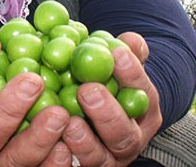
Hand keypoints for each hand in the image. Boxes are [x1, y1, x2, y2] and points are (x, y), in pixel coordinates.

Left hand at [62, 32, 161, 165]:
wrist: (90, 112)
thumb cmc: (103, 79)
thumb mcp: (116, 64)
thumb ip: (126, 51)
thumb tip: (131, 40)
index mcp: (143, 110)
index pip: (144, 93)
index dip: (132, 74)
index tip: (116, 53)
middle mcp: (129, 139)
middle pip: (124, 134)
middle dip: (107, 113)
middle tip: (87, 90)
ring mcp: (106, 159)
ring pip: (99, 158)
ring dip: (84, 141)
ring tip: (69, 121)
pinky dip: (63, 157)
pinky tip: (51, 143)